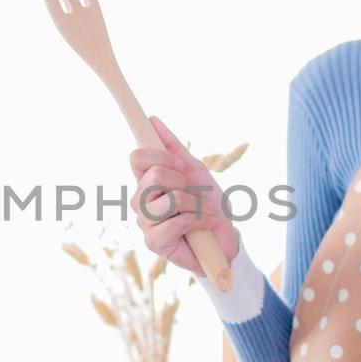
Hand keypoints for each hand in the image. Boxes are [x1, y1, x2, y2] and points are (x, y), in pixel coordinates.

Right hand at [127, 116, 239, 275]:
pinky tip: (203, 225)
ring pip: (169, 199)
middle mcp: (140, 200)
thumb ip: (173, 147)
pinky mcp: (154, 242)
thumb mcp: (195, 171)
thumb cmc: (208, 204)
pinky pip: (175, 222)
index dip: (161, 156)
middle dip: (184, 182)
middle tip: (198, 194)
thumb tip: (152, 119)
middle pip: (154, 175)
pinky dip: (198, 221)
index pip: (137, 157)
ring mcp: (145, 222)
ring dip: (196, 204)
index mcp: (146, 181)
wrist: (224, 238)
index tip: (182, 166)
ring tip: (204, 212)